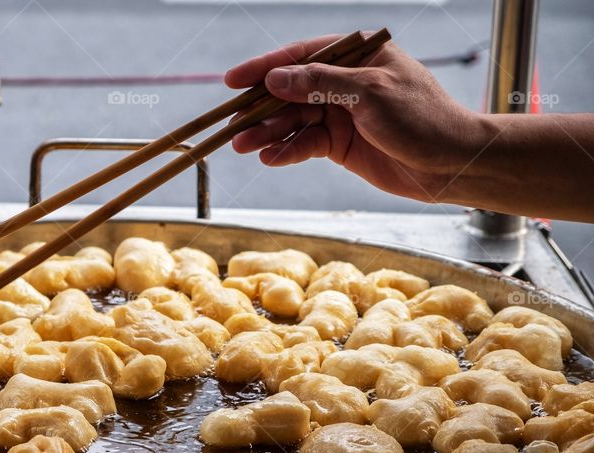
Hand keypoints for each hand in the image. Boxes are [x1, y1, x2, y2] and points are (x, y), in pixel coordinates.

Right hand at [225, 34, 487, 202]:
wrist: (452, 164)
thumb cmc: (422, 118)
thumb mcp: (369, 93)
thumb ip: (321, 83)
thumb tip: (276, 78)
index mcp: (358, 56)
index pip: (302, 56)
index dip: (265, 67)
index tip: (233, 81)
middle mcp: (345, 83)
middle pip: (292, 92)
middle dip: (261, 108)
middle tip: (232, 123)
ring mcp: (341, 114)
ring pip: (294, 121)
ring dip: (268, 133)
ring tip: (243, 146)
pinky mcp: (340, 144)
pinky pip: (306, 145)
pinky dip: (287, 151)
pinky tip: (270, 158)